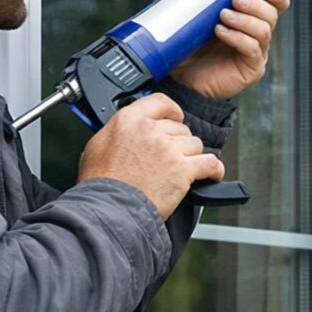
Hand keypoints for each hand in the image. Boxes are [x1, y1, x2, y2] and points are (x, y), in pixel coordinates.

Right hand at [78, 93, 223, 218]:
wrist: (107, 208)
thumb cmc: (101, 183)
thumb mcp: (98, 145)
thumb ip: (119, 131)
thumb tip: (130, 129)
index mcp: (130, 120)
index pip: (161, 102)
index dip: (172, 111)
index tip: (176, 118)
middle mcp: (151, 130)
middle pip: (181, 128)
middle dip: (178, 142)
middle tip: (168, 158)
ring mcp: (169, 149)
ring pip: (195, 145)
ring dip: (191, 157)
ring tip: (179, 170)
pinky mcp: (183, 169)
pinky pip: (210, 163)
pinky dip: (214, 170)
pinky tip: (211, 174)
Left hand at [154, 0, 290, 99]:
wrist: (180, 80)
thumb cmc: (187, 50)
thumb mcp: (182, 20)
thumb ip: (177, 0)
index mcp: (248, 18)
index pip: (274, 3)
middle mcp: (256, 34)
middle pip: (272, 14)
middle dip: (256, 4)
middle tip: (236, 0)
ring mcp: (256, 52)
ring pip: (264, 30)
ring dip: (245, 20)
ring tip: (223, 17)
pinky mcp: (251, 68)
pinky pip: (253, 49)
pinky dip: (238, 38)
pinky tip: (221, 32)